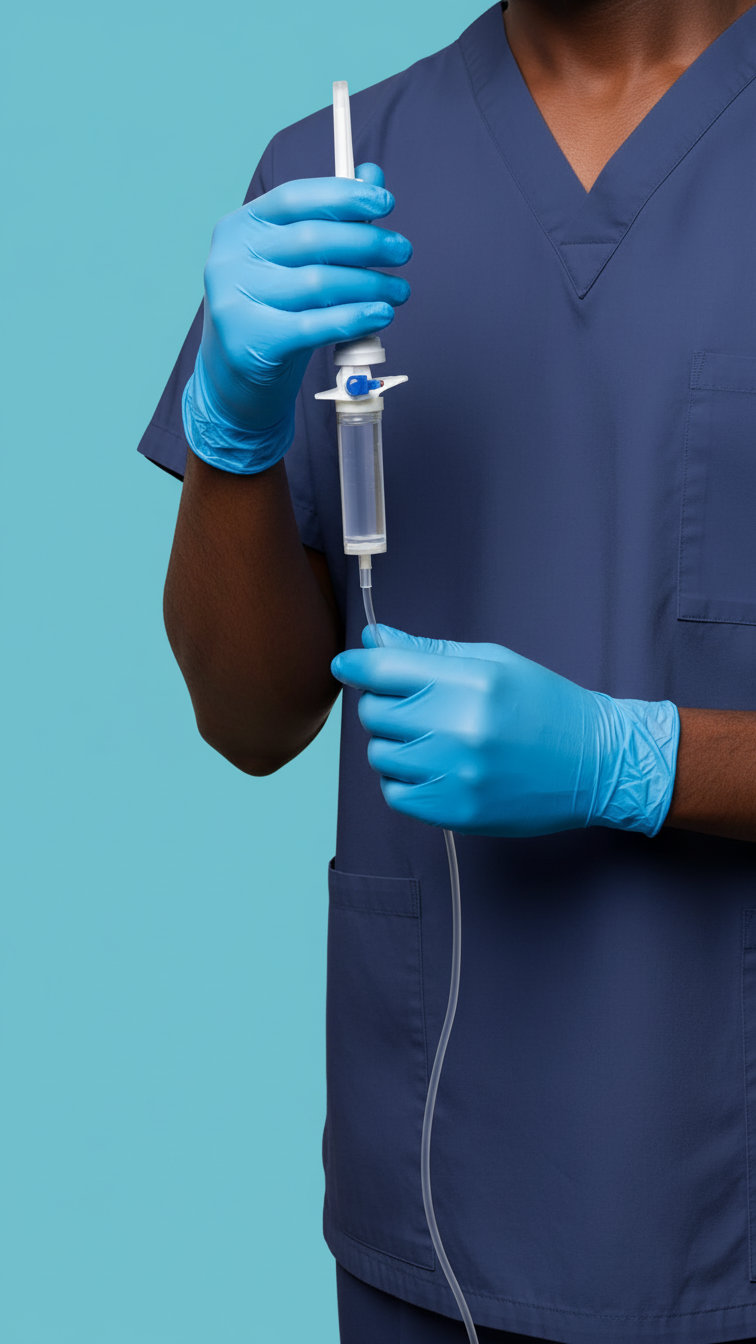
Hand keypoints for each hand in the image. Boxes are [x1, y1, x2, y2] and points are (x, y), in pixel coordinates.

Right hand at [182, 163, 411, 473]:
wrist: (234, 381)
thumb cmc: (272, 314)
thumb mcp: (294, 264)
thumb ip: (330, 219)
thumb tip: (371, 176)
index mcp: (240, 228)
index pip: (296, 198)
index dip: (344, 196)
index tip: (386, 203)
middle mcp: (230, 260)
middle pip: (313, 240)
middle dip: (368, 243)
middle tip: (402, 251)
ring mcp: (235, 301)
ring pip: (319, 283)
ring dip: (370, 285)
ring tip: (399, 292)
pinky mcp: (250, 342)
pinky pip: (314, 326)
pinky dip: (354, 318)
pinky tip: (381, 315)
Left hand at [330, 624, 679, 837]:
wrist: (595, 763)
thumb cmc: (544, 706)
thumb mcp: (492, 662)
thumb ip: (428, 653)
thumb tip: (373, 641)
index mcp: (470, 682)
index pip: (384, 670)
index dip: (356, 666)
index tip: (346, 666)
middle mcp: (459, 728)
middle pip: (375, 712)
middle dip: (386, 705)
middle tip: (418, 707)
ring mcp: (456, 774)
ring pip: (379, 754)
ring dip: (395, 745)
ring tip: (432, 739)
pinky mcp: (456, 811)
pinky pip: (395, 793)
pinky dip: (404, 780)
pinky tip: (435, 768)